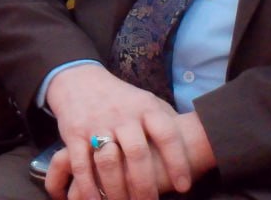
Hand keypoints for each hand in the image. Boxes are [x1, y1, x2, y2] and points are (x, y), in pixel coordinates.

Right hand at [44, 64, 194, 199]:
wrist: (80, 80)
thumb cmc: (122, 99)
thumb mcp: (147, 101)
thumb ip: (167, 121)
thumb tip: (196, 142)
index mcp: (145, 107)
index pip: (166, 133)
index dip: (176, 160)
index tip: (183, 186)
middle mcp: (122, 116)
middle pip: (137, 153)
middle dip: (146, 185)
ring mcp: (97, 124)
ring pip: (109, 162)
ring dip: (118, 190)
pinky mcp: (74, 134)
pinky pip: (82, 165)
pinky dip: (88, 188)